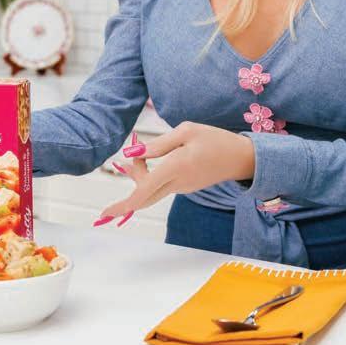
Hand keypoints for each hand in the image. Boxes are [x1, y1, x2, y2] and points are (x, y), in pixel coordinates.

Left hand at [94, 122, 254, 225]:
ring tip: (139, 152)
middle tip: (124, 163)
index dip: (122, 204)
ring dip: (139, 175)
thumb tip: (133, 152)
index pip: (143, 190)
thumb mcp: (187, 131)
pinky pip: (160, 186)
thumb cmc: (215, 140)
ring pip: (151, 189)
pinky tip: (150, 159)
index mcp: (176, 167)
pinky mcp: (184, 187)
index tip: (105, 213)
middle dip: (127, 186)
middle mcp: (177, 182)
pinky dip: (150, 176)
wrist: (240, 158)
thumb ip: (159, 144)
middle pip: (143, 196)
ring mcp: (181, 188)